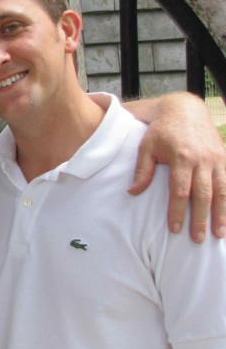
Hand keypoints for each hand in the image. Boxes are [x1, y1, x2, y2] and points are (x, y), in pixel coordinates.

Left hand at [128, 93, 225, 242]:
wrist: (184, 109)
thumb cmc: (161, 131)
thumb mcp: (146, 147)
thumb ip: (142, 170)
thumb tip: (132, 192)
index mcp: (182, 157)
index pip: (180, 191)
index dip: (177, 212)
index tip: (175, 229)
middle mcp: (203, 159)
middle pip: (204, 195)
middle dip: (201, 219)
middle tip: (198, 240)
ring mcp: (217, 159)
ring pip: (222, 191)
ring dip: (222, 214)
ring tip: (219, 235)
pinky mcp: (224, 157)